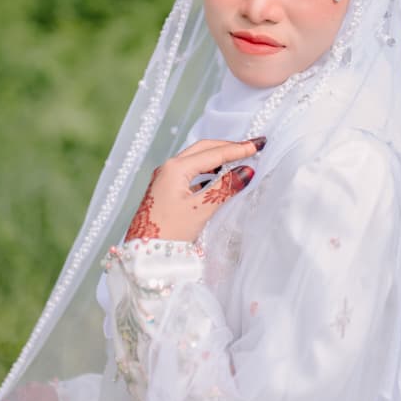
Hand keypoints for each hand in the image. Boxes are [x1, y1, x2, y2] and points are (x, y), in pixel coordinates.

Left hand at [125, 137, 265, 242]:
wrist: (142, 255)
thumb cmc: (168, 234)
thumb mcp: (200, 210)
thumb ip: (224, 189)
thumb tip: (246, 172)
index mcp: (175, 168)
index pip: (213, 153)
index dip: (237, 149)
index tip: (258, 145)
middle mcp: (168, 168)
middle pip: (203, 149)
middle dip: (227, 147)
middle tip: (250, 147)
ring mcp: (165, 179)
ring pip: (196, 160)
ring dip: (217, 158)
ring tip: (238, 159)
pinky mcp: (165, 191)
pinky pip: (190, 173)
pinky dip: (207, 171)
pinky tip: (218, 177)